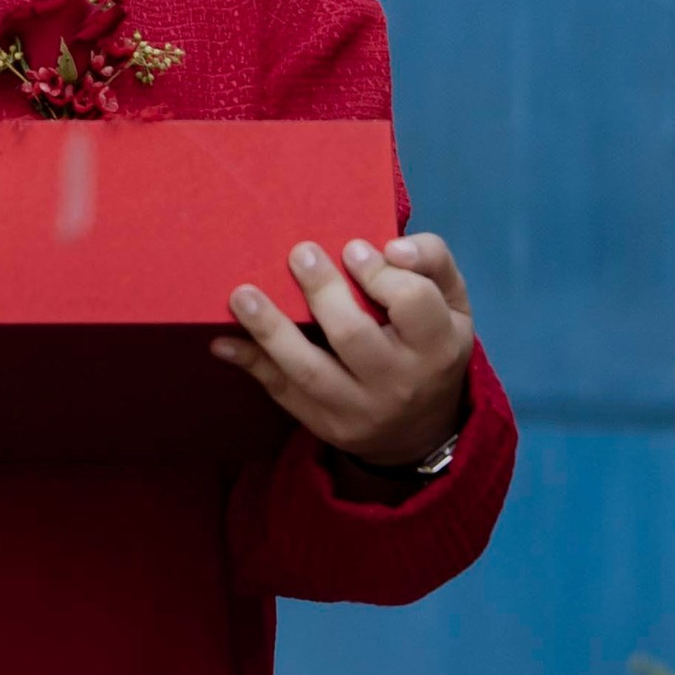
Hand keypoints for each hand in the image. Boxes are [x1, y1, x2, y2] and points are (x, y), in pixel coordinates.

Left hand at [214, 232, 474, 471]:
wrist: (421, 428)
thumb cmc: (431, 344)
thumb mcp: (451, 303)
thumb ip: (432, 262)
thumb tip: (391, 246)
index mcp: (436, 346)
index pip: (412, 304)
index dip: (381, 274)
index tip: (353, 248)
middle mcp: (399, 383)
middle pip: (354, 336)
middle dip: (322, 292)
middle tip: (299, 253)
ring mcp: (359, 410)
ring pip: (310, 370)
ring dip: (271, 331)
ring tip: (241, 295)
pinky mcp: (325, 424)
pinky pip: (284, 393)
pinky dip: (251, 365)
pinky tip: (223, 341)